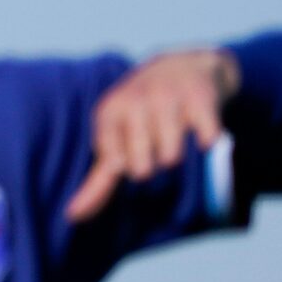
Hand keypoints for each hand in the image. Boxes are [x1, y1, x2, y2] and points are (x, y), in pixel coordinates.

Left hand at [64, 47, 238, 221]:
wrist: (184, 65)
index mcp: (109, 112)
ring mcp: (167, 97)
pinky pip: (206, 140)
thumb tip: (72, 216)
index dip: (130, 167)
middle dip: (154, 165)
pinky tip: (201, 128)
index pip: (115, 164)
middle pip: (143, 167)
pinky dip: (208, 143)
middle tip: (157, 143)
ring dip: (178, 156)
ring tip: (177, 134)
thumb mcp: (115, 138)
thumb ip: (98, 180)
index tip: (134, 152)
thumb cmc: (143, 114)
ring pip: (172, 158)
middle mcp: (134, 101)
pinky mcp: (200, 97)